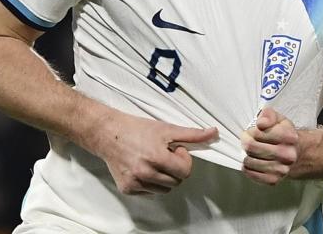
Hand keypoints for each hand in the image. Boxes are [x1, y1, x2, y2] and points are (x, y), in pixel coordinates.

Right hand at [90, 109, 218, 194]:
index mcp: (156, 158)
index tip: (175, 149)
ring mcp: (135, 183)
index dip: (184, 159)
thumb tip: (214, 133)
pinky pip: (150, 192)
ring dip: (164, 177)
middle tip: (164, 154)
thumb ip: (192, 134)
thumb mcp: (166, 129)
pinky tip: (144, 167)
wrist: (108, 134)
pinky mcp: (128, 189)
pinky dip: (151, 182)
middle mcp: (145, 173)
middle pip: (176, 182)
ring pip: (164, 189)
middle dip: (175, 168)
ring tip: (154, 160)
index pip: (185, 171)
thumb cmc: (136, 129)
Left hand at [241, 107, 298, 184]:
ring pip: (249, 162)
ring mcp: (281, 169)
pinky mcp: (274, 180)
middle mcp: (287, 155)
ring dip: (246, 155)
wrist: (299, 155)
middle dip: (246, 142)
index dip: (251, 131)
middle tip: (248, 140)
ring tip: (252, 151)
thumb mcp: (279, 119)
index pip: (257, 133)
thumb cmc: (284, 134)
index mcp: (289, 137)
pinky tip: (252, 162)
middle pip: (251, 147)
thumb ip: (268, 115)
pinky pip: (251, 174)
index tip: (253, 131)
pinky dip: (247, 168)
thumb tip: (261, 123)